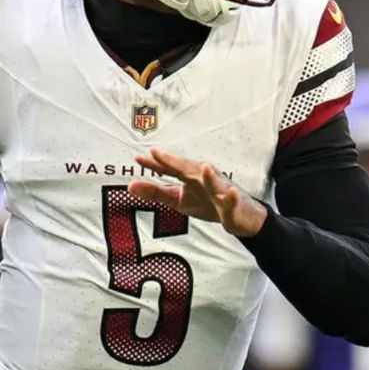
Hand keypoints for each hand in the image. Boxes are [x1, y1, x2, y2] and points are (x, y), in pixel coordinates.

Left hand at [128, 148, 266, 236]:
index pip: (170, 168)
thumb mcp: (178, 200)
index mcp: (190, 176)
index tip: (138, 158)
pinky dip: (231, 196)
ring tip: (204, 167)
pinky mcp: (233, 204)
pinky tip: (230, 193)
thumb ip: (155, 193)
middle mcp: (204, 178)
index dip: (155, 163)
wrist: (239, 216)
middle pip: (189, 170)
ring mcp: (220, 190)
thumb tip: (130, 186)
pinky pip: (232, 200)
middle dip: (175, 162)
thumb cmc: (208, 203)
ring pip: (214, 182)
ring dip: (209, 176)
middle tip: (157, 153)